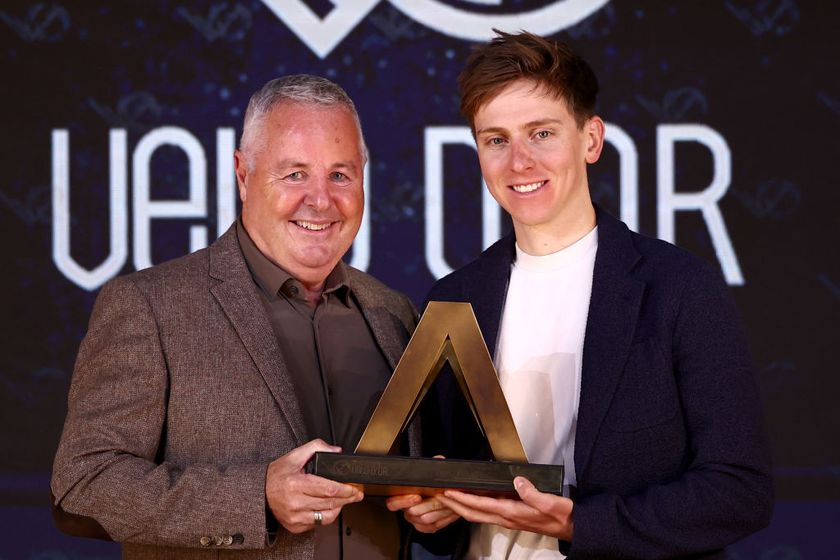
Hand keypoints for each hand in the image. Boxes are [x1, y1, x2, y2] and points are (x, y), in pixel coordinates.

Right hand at [265, 439, 362, 532]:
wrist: (259, 492)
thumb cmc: (277, 474)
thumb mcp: (294, 456)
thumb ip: (316, 447)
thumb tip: (336, 451)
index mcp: (296, 484)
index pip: (329, 489)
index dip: (346, 488)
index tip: (355, 486)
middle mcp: (295, 503)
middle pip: (331, 503)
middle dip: (348, 497)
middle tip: (357, 493)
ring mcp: (295, 517)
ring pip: (327, 516)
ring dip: (340, 507)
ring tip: (346, 499)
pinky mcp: (296, 526)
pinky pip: (318, 523)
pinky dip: (327, 515)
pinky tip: (330, 506)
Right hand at [385, 455, 458, 532]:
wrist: (441, 494)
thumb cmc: (432, 483)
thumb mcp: (431, 472)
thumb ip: (432, 465)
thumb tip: (438, 460)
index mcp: (401, 496)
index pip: (392, 503)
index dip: (403, 501)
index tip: (416, 496)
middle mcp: (406, 510)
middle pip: (413, 512)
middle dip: (430, 503)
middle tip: (440, 496)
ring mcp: (415, 520)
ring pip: (425, 520)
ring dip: (439, 510)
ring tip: (449, 502)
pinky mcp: (425, 527)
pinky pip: (433, 527)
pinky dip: (444, 519)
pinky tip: (451, 511)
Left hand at [435, 476, 572, 539]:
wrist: (571, 527)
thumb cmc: (561, 515)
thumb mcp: (550, 502)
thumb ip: (532, 492)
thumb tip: (518, 481)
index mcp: (513, 513)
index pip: (481, 506)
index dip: (463, 499)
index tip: (449, 492)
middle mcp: (507, 518)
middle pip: (473, 513)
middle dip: (454, 505)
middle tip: (440, 495)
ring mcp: (508, 519)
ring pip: (478, 515)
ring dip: (462, 507)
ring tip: (449, 498)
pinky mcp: (512, 517)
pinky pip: (487, 514)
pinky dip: (474, 508)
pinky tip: (471, 501)